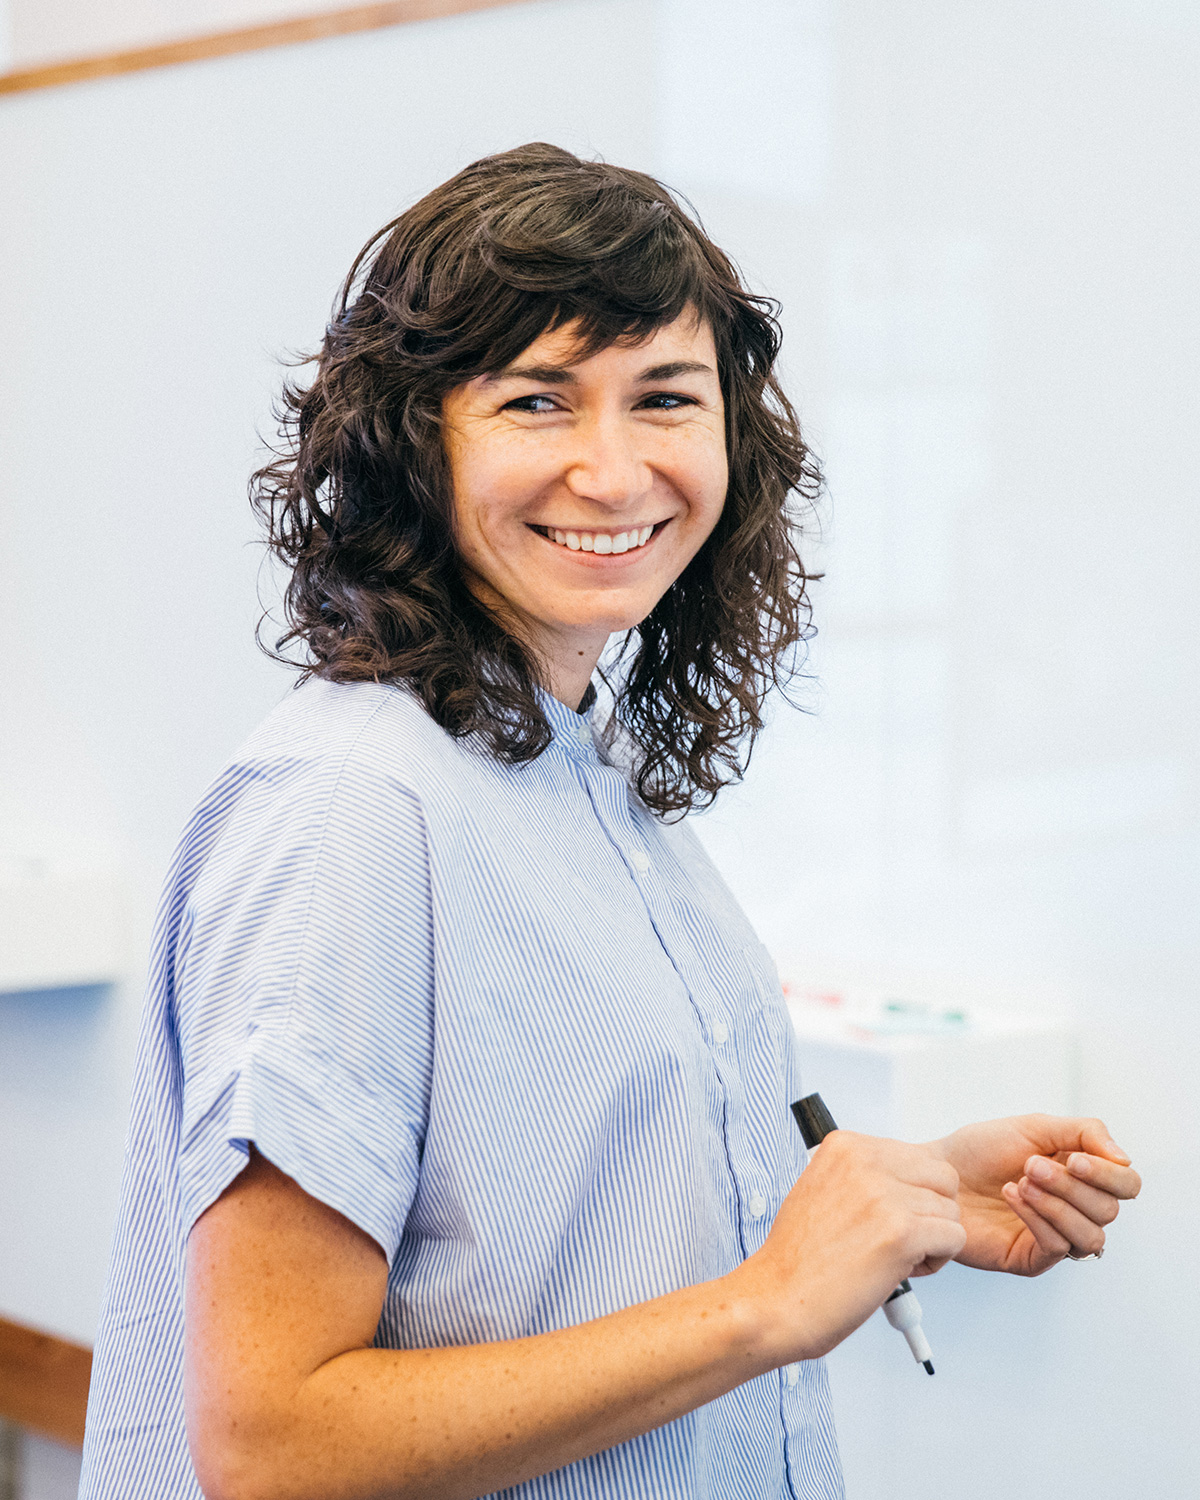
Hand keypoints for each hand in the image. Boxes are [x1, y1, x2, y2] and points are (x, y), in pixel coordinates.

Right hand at [732, 1130, 966, 1365]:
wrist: (777, 1300)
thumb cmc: (799, 1259)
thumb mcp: (823, 1189)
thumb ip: (863, 1176)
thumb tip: (907, 1179)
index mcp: (845, 1146)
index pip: (916, 1157)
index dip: (909, 1194)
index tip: (880, 1218)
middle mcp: (864, 1161)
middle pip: (942, 1178)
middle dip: (930, 1212)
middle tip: (897, 1238)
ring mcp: (883, 1195)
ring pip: (951, 1211)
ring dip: (931, 1240)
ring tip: (891, 1258)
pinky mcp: (901, 1232)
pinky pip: (954, 1238)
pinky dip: (937, 1261)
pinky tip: (901, 1270)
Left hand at [931, 1115, 1140, 1276]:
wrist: (936, 1170)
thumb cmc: (980, 1149)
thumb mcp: (1034, 1127)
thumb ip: (1084, 1133)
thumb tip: (1123, 1158)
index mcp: (1081, 1177)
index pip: (1126, 1185)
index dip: (1109, 1175)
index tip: (1074, 1159)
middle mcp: (1074, 1208)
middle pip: (1108, 1210)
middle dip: (1071, 1185)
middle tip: (1031, 1165)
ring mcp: (1055, 1236)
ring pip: (1090, 1235)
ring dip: (1057, 1204)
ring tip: (1021, 1181)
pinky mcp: (1031, 1258)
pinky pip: (1057, 1248)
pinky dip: (1037, 1218)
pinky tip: (1011, 1196)